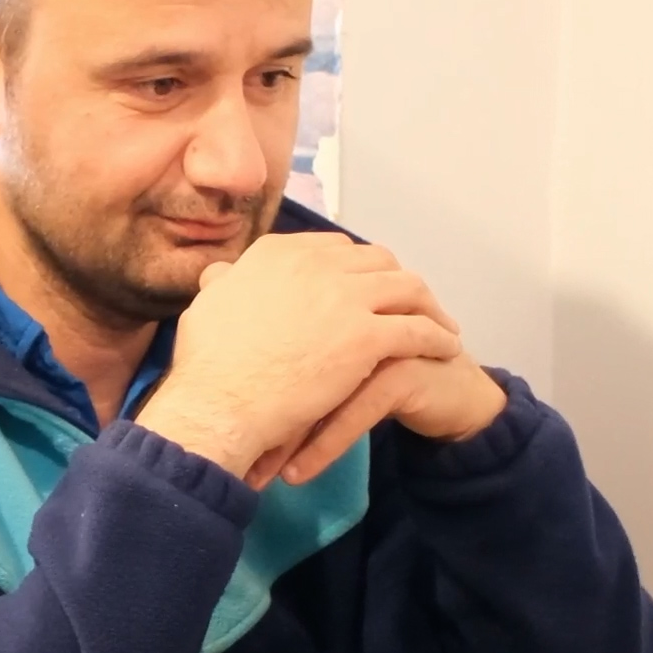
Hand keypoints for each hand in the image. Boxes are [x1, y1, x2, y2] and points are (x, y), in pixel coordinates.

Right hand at [138, 234, 501, 487]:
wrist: (218, 404)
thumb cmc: (207, 365)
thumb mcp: (206, 306)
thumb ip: (223, 284)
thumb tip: (221, 274)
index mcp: (277, 254)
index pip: (334, 249)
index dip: (357, 268)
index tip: (367, 286)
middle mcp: (315, 264)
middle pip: (376, 261)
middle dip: (397, 279)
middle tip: (409, 302)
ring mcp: (345, 297)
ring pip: (406, 288)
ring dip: (428, 304)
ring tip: (439, 324)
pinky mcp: (367, 336)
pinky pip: (418, 330)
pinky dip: (437, 337)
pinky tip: (446, 348)